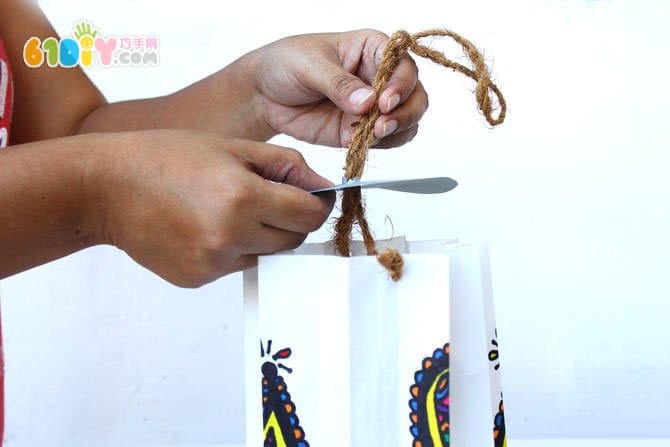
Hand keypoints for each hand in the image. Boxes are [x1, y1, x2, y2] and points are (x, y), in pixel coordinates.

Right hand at [89, 130, 333, 286]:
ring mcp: (212, 263)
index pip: (311, 216)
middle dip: (291, 220)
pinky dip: (233, 249)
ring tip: (227, 209)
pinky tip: (204, 225)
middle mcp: (230, 237)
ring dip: (262, 236)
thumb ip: (286, 166)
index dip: (317, 205)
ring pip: (266, 256)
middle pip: (294, 241)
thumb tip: (322, 187)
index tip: (311, 197)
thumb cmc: (165, 157)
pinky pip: (236, 266)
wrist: (105, 188)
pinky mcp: (197, 278)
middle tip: (267, 199)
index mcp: (243, 198)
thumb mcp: (232, 147)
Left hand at [249, 29, 427, 147]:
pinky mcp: (361, 130)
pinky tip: (360, 143)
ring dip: (396, 131)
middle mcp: (379, 77)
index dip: (400, 84)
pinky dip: (380, 145)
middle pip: (414, 95)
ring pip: (406, 120)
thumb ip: (339, 84)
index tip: (384, 101)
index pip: (402, 64)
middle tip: (382, 125)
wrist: (263, 95)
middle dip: (405, 112)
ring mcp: (373, 106)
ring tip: (373, 136)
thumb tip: (367, 102)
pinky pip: (385, 140)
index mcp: (371, 49)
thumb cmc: (285, 64)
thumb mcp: (309, 66)